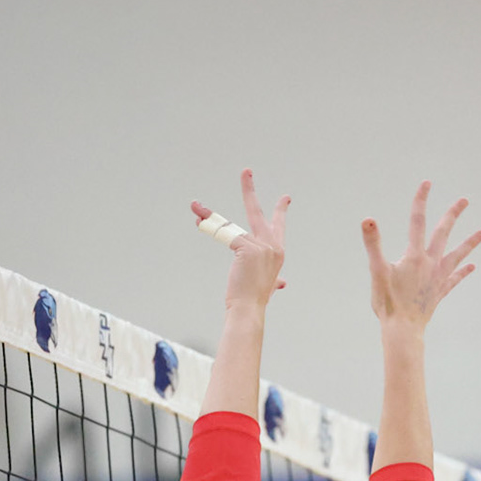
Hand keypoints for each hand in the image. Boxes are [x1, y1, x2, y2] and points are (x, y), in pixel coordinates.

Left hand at [191, 170, 287, 311]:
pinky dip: (209, 226)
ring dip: (209, 216)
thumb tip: (283, 284)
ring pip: (229, 226)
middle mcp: (272, 245)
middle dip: (249, 190)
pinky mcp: (246, 247)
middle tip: (246, 171)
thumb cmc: (255, 299)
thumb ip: (276, 281)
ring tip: (196, 206)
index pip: (278, 226)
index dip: (280, 211)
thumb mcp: (268, 286)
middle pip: (258, 212)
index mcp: (278, 252)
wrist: (249, 309)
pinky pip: (224, 233)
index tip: (285, 198)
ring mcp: (261, 245)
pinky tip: (199, 220)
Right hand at [363, 182, 480, 333]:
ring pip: (457, 256)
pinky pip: (454, 279)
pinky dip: (463, 272)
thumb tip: (368, 220)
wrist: (403, 330)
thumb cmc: (388, 302)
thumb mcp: (376, 271)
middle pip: (443, 233)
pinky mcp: (439, 292)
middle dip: (453, 215)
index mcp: (414, 256)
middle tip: (464, 200)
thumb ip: (373, 243)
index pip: (417, 221)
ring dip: (469, 243)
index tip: (427, 183)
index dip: (421, 201)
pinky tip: (472, 266)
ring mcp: (437, 278)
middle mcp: (430, 264)